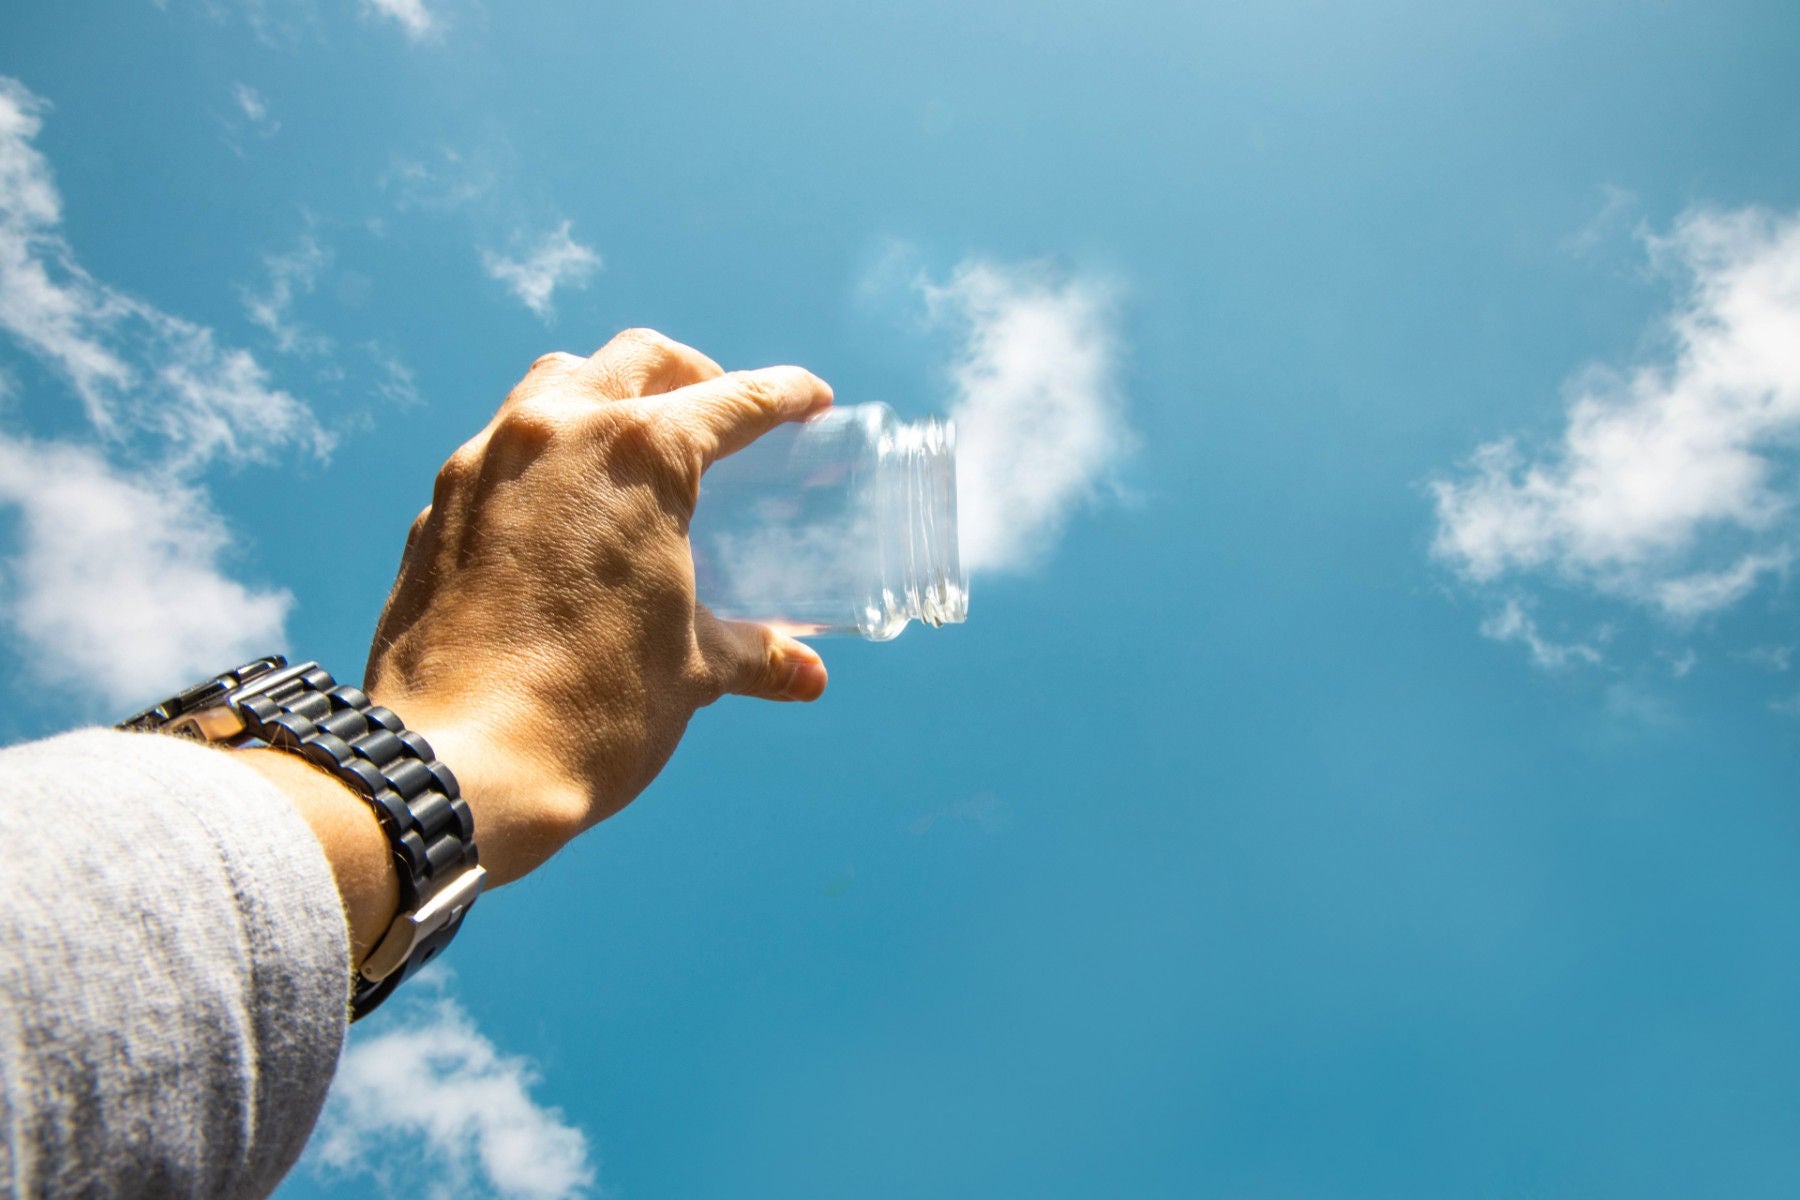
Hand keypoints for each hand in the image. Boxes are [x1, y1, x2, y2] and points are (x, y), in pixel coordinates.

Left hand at [362, 329, 832, 885]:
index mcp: (639, 456)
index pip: (733, 401)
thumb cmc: (592, 713)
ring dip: (604, 393)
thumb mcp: (692, 675)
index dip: (785, 396)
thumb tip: (807, 675)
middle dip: (691, 373)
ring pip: (555, 382)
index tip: (811, 398)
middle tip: (717, 412)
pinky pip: (498, 450)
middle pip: (638, 361)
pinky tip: (558, 513)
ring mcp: (484, 463)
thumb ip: (753, 654)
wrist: (458, 766)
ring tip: (629, 443)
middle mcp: (557, 432)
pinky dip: (542, 458)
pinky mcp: (436, 508)